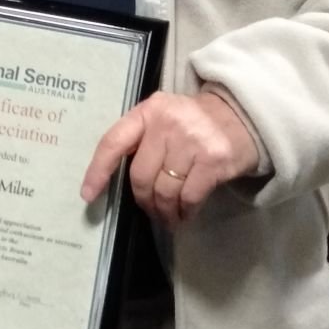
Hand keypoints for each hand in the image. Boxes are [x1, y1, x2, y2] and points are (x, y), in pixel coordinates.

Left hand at [80, 91, 259, 230]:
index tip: (88, 195)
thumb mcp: (162, 117)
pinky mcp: (213, 160)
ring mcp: (191, 141)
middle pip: (141, 176)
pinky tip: (186, 214)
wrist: (241, 115)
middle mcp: (166, 123)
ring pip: (165, 191)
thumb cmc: (193, 121)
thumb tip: (114, 179)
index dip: (98, 171)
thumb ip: (141, 138)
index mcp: (147, 111)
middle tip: (152, 211)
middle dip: (144, 201)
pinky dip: (185, 212)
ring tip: (169, 217)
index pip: (113, 142)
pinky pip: (189, 197)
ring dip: (165, 211)